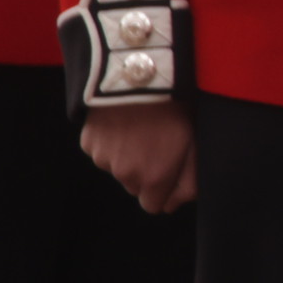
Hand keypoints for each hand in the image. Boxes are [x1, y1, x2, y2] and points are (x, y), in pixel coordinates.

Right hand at [78, 99, 196, 212]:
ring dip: (127, 155)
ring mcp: (104, 158)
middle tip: (157, 140)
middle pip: (135, 185)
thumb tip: (174, 206)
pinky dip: (110, 141)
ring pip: (117, 167)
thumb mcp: (194, 143)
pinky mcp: (88, 141)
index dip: (163, 188)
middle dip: (145, 171)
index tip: (168, 167)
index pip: (153, 205)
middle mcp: (126, 174)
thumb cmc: (175, 107)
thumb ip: (188, 182)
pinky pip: (101, 150)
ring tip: (141, 125)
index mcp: (153, 178)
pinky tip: (123, 119)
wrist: (140, 76)